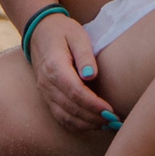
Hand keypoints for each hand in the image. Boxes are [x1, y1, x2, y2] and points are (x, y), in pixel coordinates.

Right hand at [28, 11, 116, 133]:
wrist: (39, 32)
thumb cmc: (62, 31)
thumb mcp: (77, 35)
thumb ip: (85, 55)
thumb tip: (92, 76)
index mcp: (55, 66)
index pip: (75, 92)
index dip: (94, 104)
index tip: (111, 110)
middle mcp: (47, 83)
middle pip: (71, 108)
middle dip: (94, 117)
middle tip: (115, 121)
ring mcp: (45, 92)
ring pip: (65, 116)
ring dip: (87, 124)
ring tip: (107, 124)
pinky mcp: (46, 97)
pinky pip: (60, 116)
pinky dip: (77, 124)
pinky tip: (93, 124)